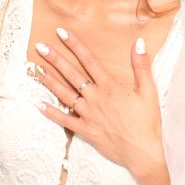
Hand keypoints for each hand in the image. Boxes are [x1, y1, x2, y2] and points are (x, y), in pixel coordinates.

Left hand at [35, 28, 169, 184]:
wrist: (143, 152)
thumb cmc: (147, 122)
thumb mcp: (149, 91)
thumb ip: (142, 66)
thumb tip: (139, 43)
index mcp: (110, 87)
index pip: (89, 60)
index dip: (75, 45)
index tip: (62, 32)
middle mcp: (96, 98)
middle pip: (72, 74)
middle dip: (55, 59)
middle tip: (40, 47)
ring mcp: (88, 115)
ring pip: (64, 94)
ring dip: (49, 81)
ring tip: (36, 69)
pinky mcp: (85, 130)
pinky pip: (64, 120)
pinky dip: (51, 112)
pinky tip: (38, 104)